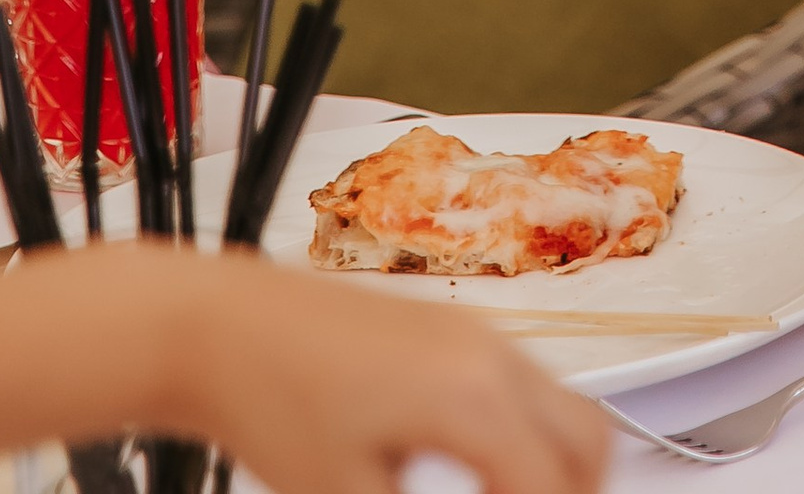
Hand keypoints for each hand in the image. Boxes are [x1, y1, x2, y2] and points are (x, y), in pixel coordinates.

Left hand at [161, 251, 608, 493]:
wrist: (218, 325)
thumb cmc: (272, 403)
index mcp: (475, 398)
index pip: (551, 488)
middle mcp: (490, 353)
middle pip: (585, 440)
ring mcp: (472, 331)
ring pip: (558, 405)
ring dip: (549, 465)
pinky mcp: (448, 327)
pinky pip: (520, 382)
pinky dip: (522, 433)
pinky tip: (474, 474)